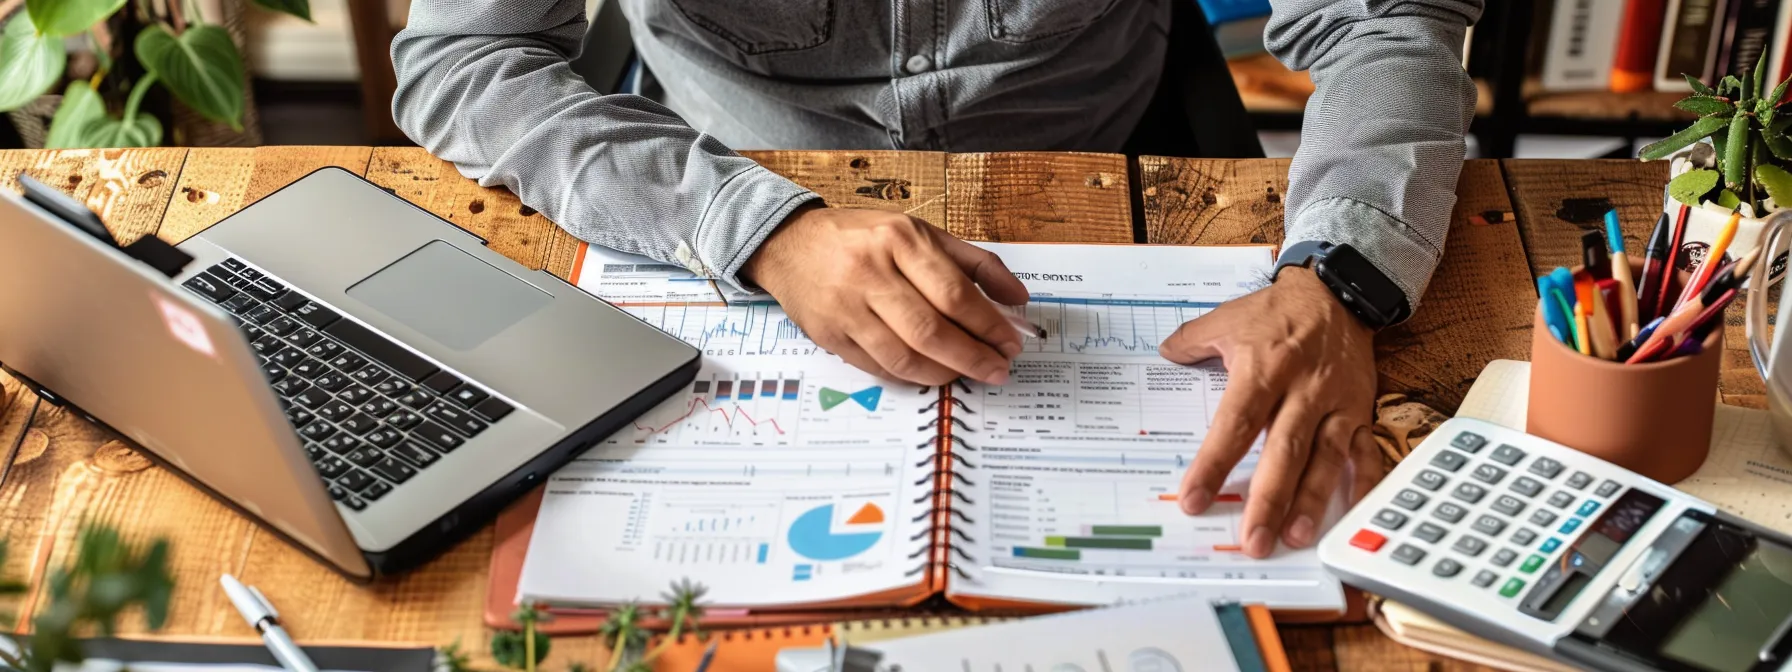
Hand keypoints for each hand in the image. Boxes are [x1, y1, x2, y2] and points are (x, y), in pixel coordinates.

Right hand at [741, 204, 1028, 385]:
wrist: (789, 244)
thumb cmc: (862, 238)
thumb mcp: (920, 232)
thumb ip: (974, 262)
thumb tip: (1018, 298)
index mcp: (899, 239)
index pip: (954, 293)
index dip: (989, 325)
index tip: (1010, 343)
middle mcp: (870, 272)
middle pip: (931, 330)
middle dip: (972, 357)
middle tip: (997, 370)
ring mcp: (846, 307)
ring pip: (904, 357)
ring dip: (943, 373)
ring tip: (965, 374)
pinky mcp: (829, 335)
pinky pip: (878, 368)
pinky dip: (910, 376)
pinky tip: (930, 373)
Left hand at [1159, 267, 1382, 557]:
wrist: (1340, 292)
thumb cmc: (1280, 310)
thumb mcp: (1229, 317)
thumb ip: (1192, 340)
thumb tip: (1163, 355)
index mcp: (1264, 368)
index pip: (1235, 424)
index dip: (1214, 464)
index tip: (1194, 499)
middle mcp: (1302, 390)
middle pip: (1284, 452)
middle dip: (1268, 499)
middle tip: (1253, 540)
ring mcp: (1336, 404)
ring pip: (1326, 459)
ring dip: (1311, 500)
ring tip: (1295, 537)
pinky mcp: (1362, 411)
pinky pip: (1366, 451)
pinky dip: (1364, 483)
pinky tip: (1351, 512)